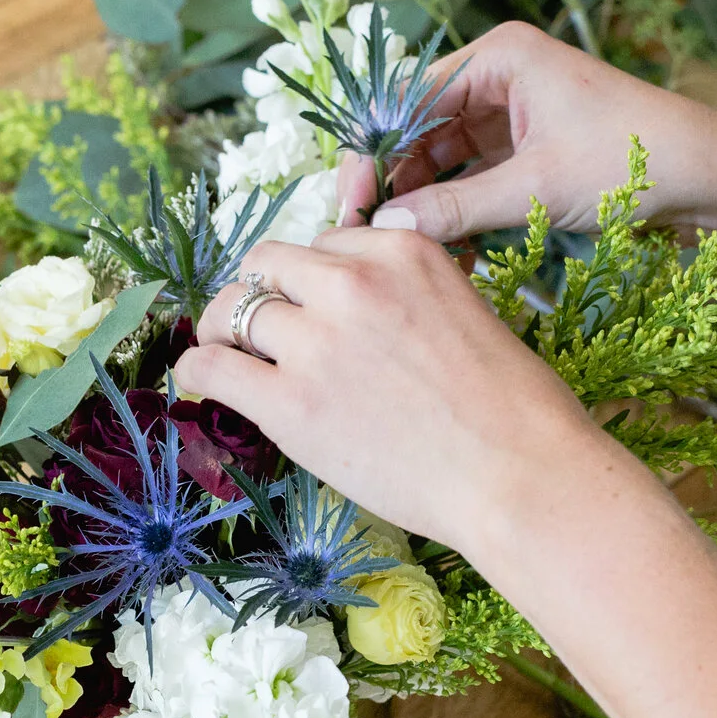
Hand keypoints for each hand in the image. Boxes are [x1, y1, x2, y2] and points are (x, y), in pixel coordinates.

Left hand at [175, 228, 608, 548]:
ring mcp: (317, 342)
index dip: (311, 279)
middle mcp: (352, 282)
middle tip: (261, 330)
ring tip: (228, 356)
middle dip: (260, 292)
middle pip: (268, 263)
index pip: (323, 243)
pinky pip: (211, 366)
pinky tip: (200, 381)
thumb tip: (352, 303)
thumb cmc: (512, 407)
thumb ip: (407, 290)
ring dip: (223, 330)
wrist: (520, 474)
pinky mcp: (291, 404)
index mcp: (401, 251)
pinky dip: (196, 369)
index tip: (313, 309)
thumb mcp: (466, 309)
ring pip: (232, 308)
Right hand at [333, 21, 716, 271]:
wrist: (711, 178)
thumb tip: (387, 228)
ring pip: (441, 160)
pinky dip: (457, 212)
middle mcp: (499, 76)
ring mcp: (512, 113)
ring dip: (424, 204)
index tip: (351, 206)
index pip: (406, 100)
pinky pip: (471, 178)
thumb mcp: (536, 188)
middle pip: (418, 130)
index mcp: (499, 57)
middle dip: (395, 184)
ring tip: (408, 252)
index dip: (372, 154)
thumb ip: (456, 209)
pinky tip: (446, 252)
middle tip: (368, 238)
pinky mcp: (526, 150)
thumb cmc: (633, 161)